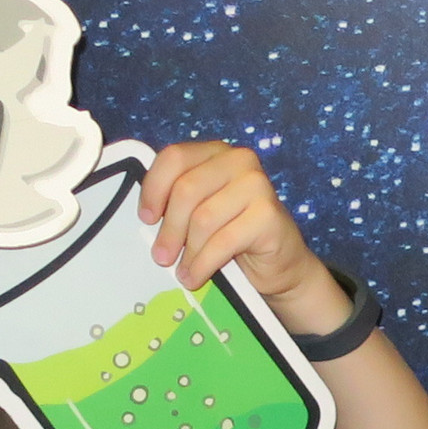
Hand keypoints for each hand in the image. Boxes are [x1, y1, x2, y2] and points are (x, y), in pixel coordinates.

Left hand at [137, 141, 346, 330]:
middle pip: (186, 189)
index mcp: (216, 153)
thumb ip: (179, 202)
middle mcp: (239, 161)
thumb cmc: (235, 236)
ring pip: (203, 218)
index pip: (174, 158)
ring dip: (188, 252)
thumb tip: (146, 218)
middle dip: (170, 228)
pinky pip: (223, 241)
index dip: (154, 189)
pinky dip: (203, 263)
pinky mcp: (269, 214)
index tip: (147, 218)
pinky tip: (196, 276)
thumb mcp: (201, 212)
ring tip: (182, 270)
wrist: (280, 263)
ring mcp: (257, 185)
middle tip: (161, 255)